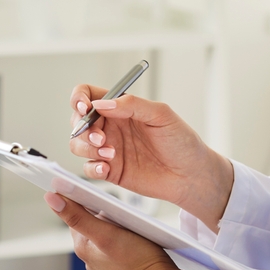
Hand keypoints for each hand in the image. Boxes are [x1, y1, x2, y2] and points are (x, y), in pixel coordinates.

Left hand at [44, 192, 187, 269]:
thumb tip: (52, 199)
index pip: (75, 215)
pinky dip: (123, 237)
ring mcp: (106, 264)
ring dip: (113, 225)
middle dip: (101, 212)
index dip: (82, 200)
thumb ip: (78, 217)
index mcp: (83, 248)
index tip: (91, 189)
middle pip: (91, 224)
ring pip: (105, 234)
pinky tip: (135, 236)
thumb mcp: (105, 233)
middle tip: (117, 207)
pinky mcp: (120, 267)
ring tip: (128, 222)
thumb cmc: (137, 261)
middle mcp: (91, 258)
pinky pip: (117, 245)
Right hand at [69, 84, 233, 231]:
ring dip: (87, 148)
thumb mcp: (161, 115)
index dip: (79, 99)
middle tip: (101, 138)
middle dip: (83, 129)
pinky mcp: (109, 171)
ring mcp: (107, 149)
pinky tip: (107, 168)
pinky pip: (88, 168)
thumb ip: (132, 105)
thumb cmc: (181, 142)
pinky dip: (92, 168)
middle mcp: (110, 126)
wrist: (191, 175)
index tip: (84, 108)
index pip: (88, 95)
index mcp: (120, 108)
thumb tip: (101, 104)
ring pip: (78, 145)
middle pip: (78, 121)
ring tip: (110, 154)